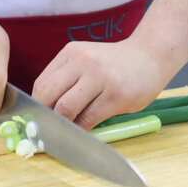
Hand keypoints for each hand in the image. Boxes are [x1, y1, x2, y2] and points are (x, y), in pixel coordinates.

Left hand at [32, 40, 173, 129]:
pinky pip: (89, 119)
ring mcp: (100, 78)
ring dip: (62, 125)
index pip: (41, 84)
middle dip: (45, 118)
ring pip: (66, 109)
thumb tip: (43, 112)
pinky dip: (81, 130)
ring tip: (66, 132)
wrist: (150, 56)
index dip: (36, 107)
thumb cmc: (113, 64)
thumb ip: (65, 80)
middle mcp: (83, 62)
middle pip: (49, 96)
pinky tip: (82, 132)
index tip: (38, 120)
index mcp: (70, 53)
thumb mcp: (85, 61)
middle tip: (48, 130)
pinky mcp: (116, 96)